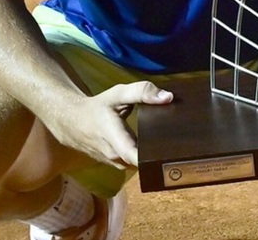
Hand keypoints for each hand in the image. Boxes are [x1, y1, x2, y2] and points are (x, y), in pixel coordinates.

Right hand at [42, 80, 172, 168]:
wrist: (74, 124)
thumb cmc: (98, 108)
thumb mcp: (118, 94)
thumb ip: (141, 92)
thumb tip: (168, 97)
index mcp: (115, 138)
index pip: (136, 156)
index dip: (155, 157)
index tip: (173, 153)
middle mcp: (115, 156)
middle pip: (144, 162)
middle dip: (162, 153)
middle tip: (183, 142)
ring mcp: (117, 163)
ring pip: (141, 164)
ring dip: (154, 155)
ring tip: (174, 143)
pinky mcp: (119, 165)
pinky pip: (137, 163)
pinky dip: (146, 156)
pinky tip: (158, 145)